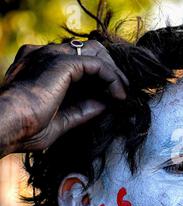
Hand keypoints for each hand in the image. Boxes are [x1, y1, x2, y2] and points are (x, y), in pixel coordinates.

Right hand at [0, 40, 128, 157]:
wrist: (6, 127)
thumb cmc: (25, 129)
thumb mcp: (62, 120)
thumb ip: (82, 110)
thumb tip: (104, 104)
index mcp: (42, 67)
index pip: (79, 62)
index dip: (101, 76)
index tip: (116, 96)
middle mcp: (46, 56)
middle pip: (90, 51)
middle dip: (111, 70)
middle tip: (123, 92)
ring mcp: (53, 55)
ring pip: (96, 53)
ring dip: (114, 73)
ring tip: (123, 94)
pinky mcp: (63, 62)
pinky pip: (98, 64)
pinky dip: (112, 78)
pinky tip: (118, 96)